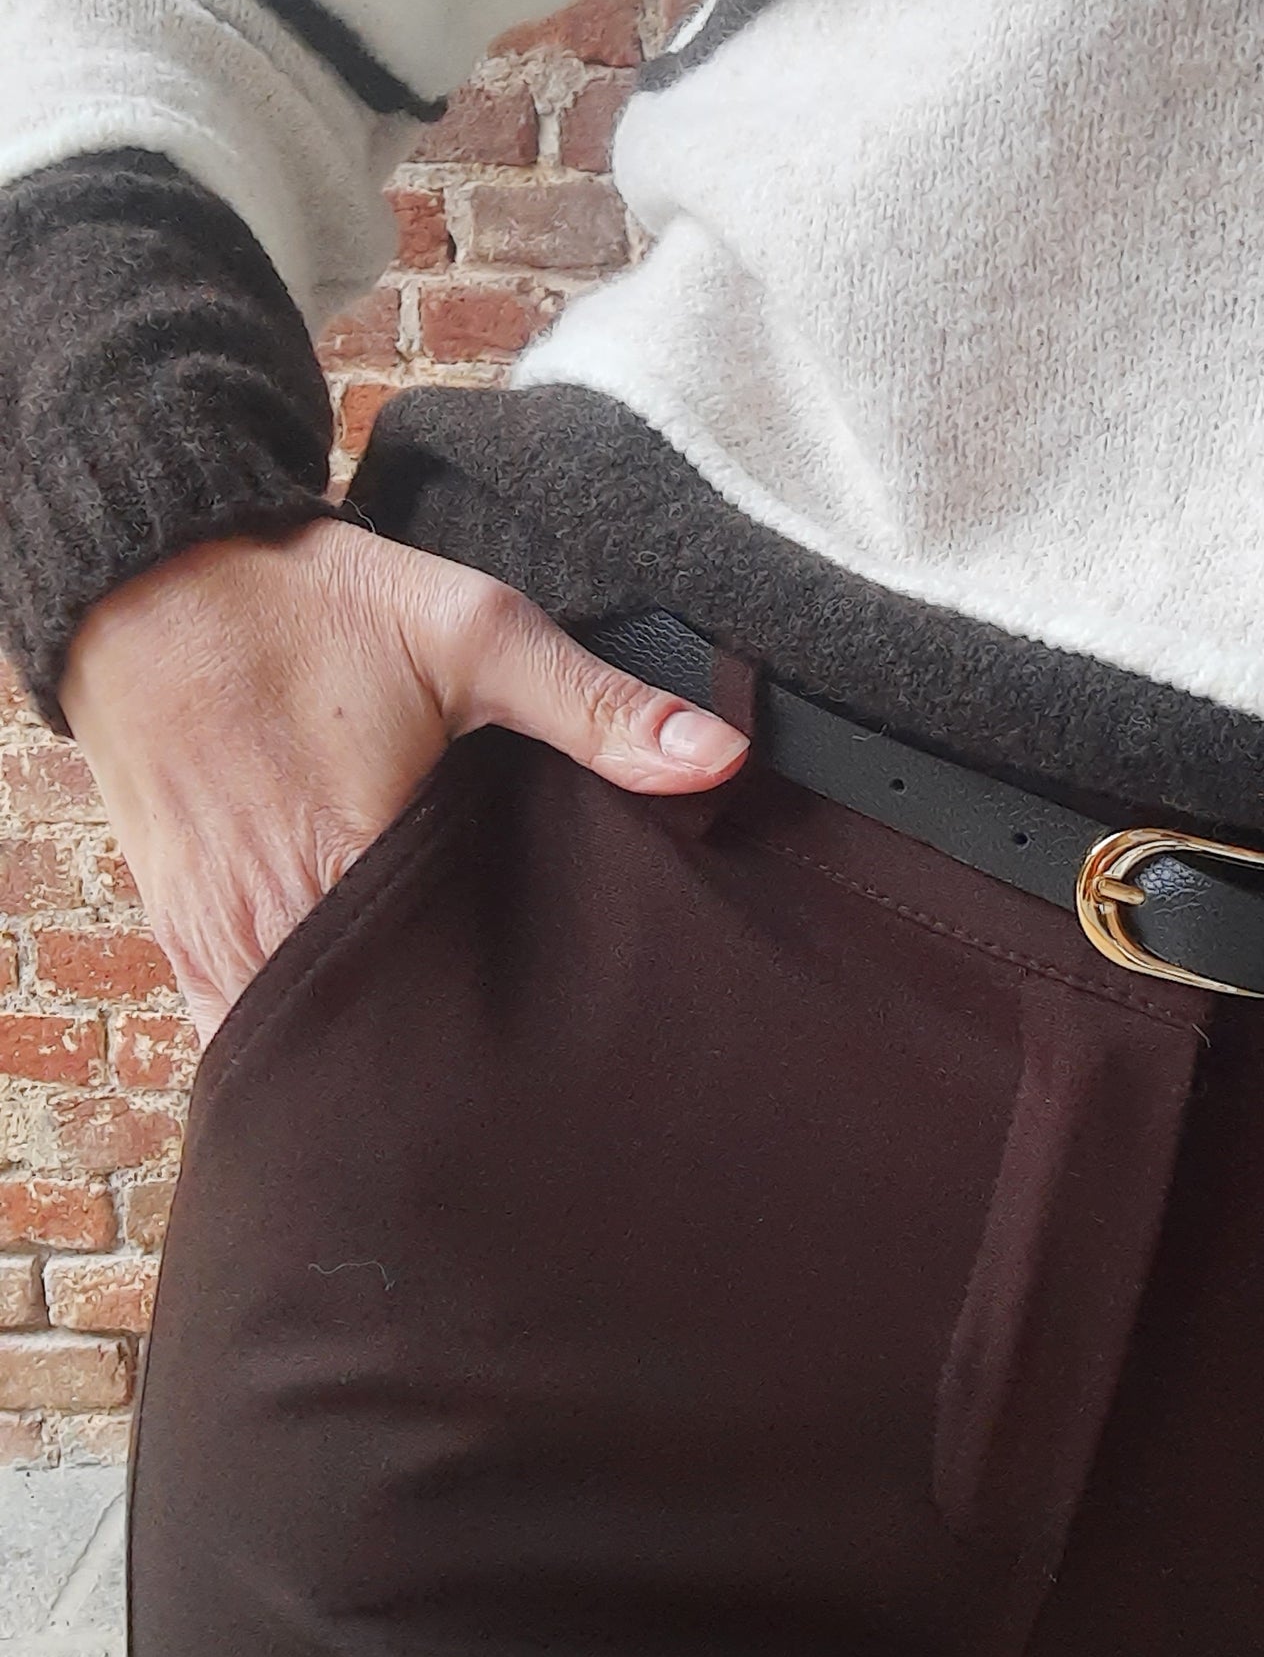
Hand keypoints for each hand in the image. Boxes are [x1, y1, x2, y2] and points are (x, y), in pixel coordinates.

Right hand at [60, 517, 749, 1044]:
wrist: (149, 573)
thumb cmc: (312, 604)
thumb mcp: (474, 631)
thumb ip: (596, 706)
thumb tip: (720, 760)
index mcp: (349, 865)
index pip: (439, 1011)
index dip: (502, 1040)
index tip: (564, 1057)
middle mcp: (270, 925)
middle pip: (367, 1052)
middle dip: (438, 1071)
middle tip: (527, 1083)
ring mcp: (213, 937)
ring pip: (297, 1052)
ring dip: (365, 1062)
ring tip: (452, 1076)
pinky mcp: (180, 930)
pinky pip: (236, 1025)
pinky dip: (296, 1040)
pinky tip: (361, 1042)